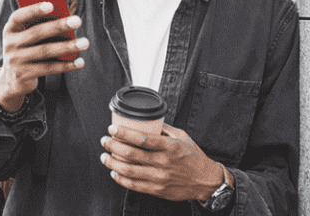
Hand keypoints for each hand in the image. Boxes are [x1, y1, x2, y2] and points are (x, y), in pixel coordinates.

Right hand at [0, 2, 88, 110]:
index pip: (18, 16)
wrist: (12, 79)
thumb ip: (38, 26)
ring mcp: (16, 60)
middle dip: (59, 26)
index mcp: (10, 29)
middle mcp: (10, 44)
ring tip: (84, 43)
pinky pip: (48, 68)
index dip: (34, 10)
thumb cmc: (26, 50)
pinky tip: (79, 62)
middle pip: (37, 33)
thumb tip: (66, 18)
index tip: (51, 5)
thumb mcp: (25, 36)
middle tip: (77, 21)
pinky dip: (66, 65)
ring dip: (67, 46)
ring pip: (45, 51)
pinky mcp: (24, 75)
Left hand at [99, 123, 229, 201]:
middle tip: (104, 141)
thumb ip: (163, 128)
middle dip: (113, 146)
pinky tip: (114, 172)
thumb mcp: (181, 136)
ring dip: (112, 163)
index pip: (141, 139)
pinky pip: (134, 185)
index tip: (112, 129)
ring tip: (104, 156)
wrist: (205, 181)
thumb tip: (145, 119)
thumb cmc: (193, 156)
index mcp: (169, 147)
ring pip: (129, 171)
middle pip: (131, 154)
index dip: (123, 133)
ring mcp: (160, 178)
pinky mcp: (157, 190)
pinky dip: (121, 179)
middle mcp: (163, 163)